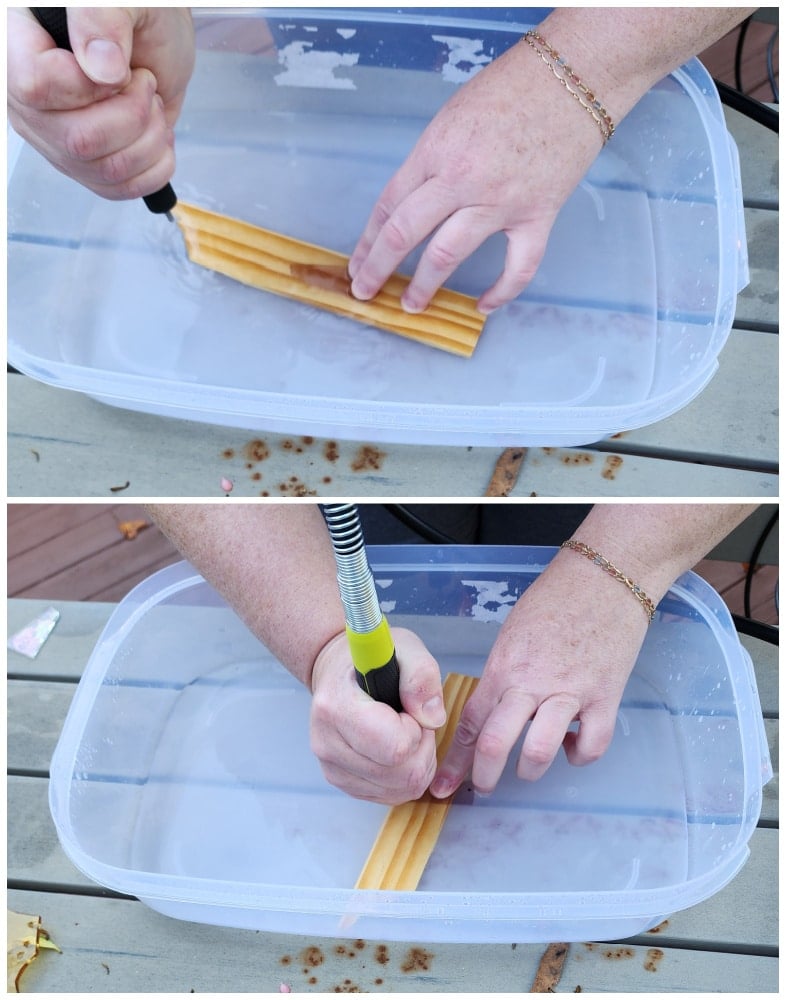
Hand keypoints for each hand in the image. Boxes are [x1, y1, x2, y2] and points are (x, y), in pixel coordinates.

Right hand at [7, 7, 194, 199]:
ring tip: (151, 103)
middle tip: (144, 83)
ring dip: (149, 138)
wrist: (155, 34)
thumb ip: (102, 16)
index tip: (118, 67)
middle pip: (76, 140)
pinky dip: (155, 166)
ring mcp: (53, 134)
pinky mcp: (83, 163)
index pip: (35, 86)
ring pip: (101, 169)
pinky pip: (117, 188)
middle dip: (132, 115)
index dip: (88, 86)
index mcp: (17, 43)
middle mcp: (26, 96)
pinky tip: (155, 133)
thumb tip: (102, 67)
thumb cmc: (135, 9)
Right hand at [310, 627, 445, 803]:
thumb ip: (421, 677)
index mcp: (337, 707)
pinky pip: (392, 796)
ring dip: (417, 763)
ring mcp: (333, 768)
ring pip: (400, 790)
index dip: (415, 730)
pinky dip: (405, 776)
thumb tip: (432, 719)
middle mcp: (328, 744)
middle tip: (413, 721)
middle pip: (402, 775)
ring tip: (405, 732)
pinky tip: (398, 749)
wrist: (339, 674)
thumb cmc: (372, 661)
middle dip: (422, 749)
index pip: (394, 748)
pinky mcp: (342, 783)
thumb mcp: (405, 648)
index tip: (408, 709)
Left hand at [348, 38, 603, 314]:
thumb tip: (414, 203)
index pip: (388, 204)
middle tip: (365, 291)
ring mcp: (499, 201)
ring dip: (423, 286)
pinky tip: (483, 307)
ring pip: (447, 255)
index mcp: (434, 151)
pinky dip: (500, 293)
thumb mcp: (453, 117)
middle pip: (404, 233)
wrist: (576, 75)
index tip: (357, 263)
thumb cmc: (514, 86)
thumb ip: (432, 161)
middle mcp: (460, 178)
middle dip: (378, 269)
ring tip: (411, 306)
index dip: (367, 240)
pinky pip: (517, 268)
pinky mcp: (538, 215)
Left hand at [430, 548, 648, 797]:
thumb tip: (495, 706)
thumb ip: (503, 673)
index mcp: (504, 667)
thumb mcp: (513, 633)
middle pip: (496, 744)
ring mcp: (569, 692)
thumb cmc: (555, 599)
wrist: (604, 577)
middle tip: (484, 787)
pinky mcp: (605, 696)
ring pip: (538, 751)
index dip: (455, 760)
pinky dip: (580, 755)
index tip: (444, 784)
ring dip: (529, 771)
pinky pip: (591, 745)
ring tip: (528, 770)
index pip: (470, 721)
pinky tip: (573, 746)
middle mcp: (531, 683)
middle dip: (484, 777)